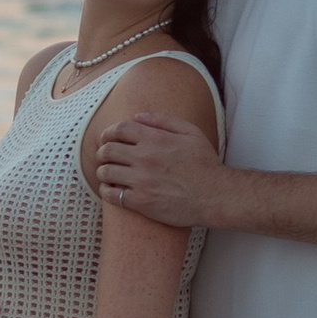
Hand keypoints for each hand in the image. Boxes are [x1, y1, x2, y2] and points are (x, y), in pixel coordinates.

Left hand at [92, 112, 221, 227]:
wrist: (215, 196)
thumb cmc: (205, 164)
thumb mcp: (191, 133)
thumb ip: (164, 120)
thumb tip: (137, 116)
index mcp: (155, 139)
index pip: (119, 130)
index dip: (108, 133)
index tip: (107, 139)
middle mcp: (145, 158)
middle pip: (107, 150)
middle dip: (101, 152)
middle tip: (104, 157)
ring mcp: (141, 181)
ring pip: (105, 172)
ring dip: (102, 171)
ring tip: (107, 174)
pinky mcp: (141, 202)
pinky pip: (112, 195)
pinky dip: (106, 191)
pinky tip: (111, 190)